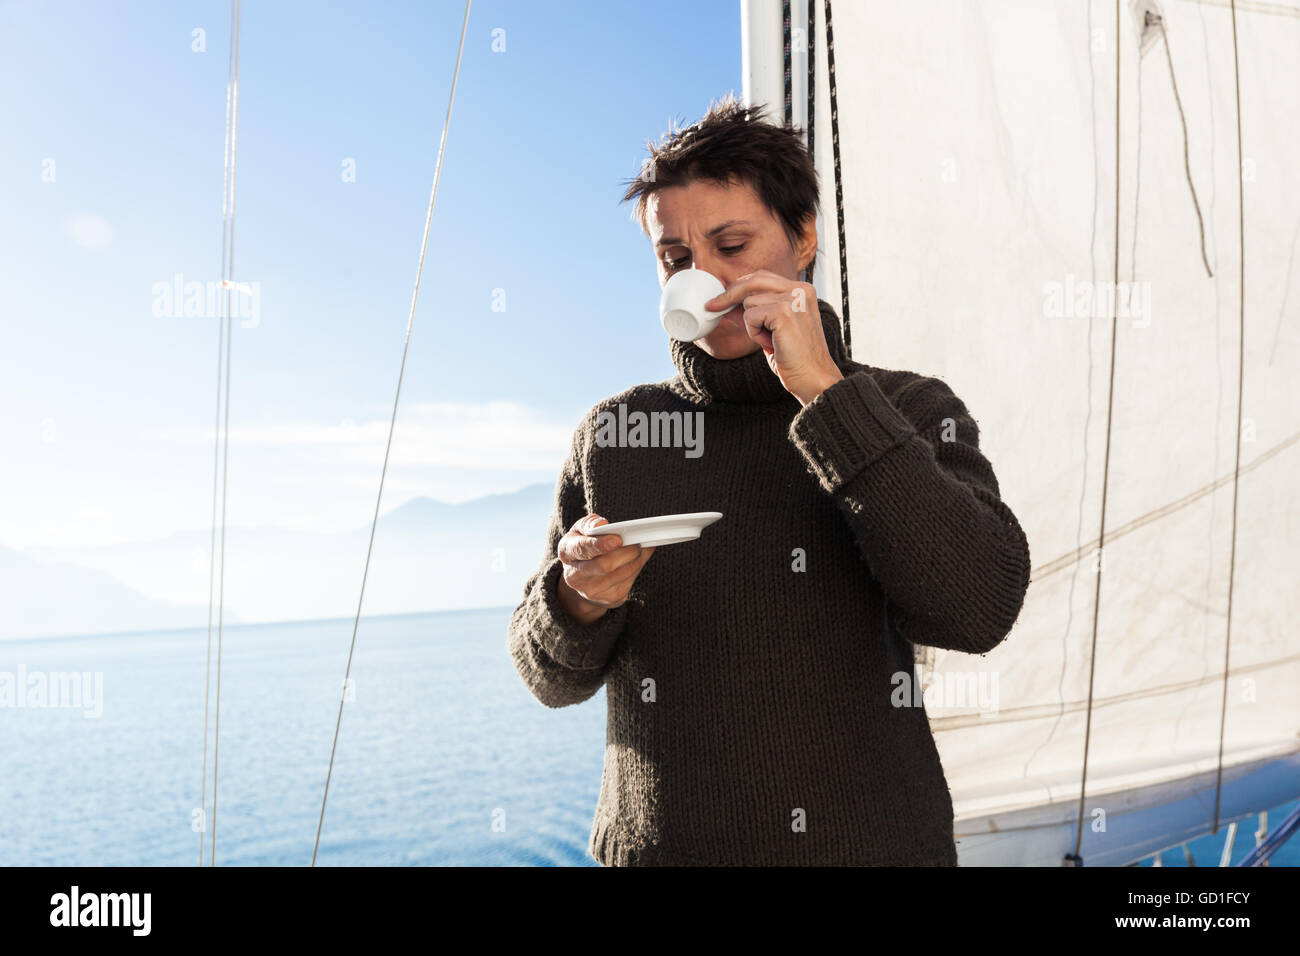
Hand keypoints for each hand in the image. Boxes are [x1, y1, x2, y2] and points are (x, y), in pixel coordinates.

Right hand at [556, 514, 655, 624]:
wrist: (582, 577)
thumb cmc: (585, 546)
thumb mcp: (581, 531)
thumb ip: (590, 524)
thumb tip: (602, 524)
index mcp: (567, 552)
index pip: (582, 549)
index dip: (600, 545)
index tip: (618, 540)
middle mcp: (574, 576)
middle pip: (604, 566)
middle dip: (626, 552)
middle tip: (637, 542)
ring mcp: (591, 591)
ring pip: (620, 575)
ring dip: (635, 560)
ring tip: (639, 548)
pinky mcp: (608, 599)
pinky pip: (628, 583)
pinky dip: (636, 569)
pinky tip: (636, 561)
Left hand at [704, 270, 843, 404]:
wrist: (814, 379)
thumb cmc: (795, 358)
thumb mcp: (772, 329)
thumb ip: (755, 311)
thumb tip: (726, 303)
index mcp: (802, 289)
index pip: (762, 276)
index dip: (739, 287)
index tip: (720, 298)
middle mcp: (801, 289)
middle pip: (753, 280)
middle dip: (729, 294)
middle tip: (712, 306)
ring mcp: (794, 299)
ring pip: (749, 302)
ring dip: (752, 325)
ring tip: (772, 340)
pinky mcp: (784, 312)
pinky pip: (750, 316)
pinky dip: (754, 333)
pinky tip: (771, 344)